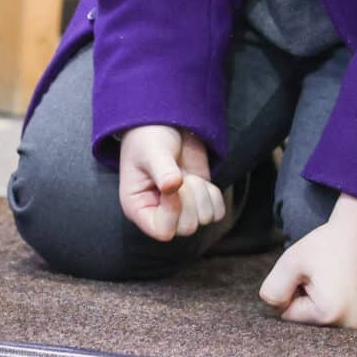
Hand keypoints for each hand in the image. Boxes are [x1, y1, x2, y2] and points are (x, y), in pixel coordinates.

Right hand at [117, 124, 224, 240]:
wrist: (166, 125)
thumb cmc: (149, 138)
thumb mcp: (151, 152)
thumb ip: (162, 170)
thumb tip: (173, 186)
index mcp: (138, 208)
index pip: (163, 231)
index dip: (173, 211)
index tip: (173, 185)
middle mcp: (159, 214)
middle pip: (187, 227)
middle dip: (190, 198)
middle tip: (181, 175)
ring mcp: (181, 210)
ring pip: (205, 219)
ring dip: (202, 193)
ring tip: (188, 175)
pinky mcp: (199, 202)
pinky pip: (217, 212)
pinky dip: (214, 195)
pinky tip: (201, 180)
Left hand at [258, 195, 356, 327]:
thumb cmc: (330, 242)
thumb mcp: (291, 261)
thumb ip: (272, 290)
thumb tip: (276, 309)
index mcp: (329, 315)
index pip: (290, 314)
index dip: (293, 289)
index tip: (310, 271)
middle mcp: (352, 325)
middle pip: (310, 320)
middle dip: (310, 297)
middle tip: (325, 272)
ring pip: (328, 318)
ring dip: (327, 300)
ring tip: (339, 275)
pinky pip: (347, 315)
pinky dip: (344, 301)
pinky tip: (351, 280)